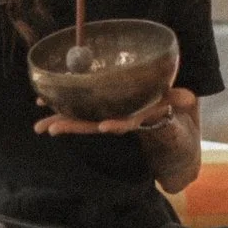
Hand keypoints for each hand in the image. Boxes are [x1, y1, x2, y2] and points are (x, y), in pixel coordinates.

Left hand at [35, 85, 196, 137]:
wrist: (167, 129)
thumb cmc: (174, 116)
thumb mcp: (181, 108)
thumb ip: (180, 102)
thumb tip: (187, 97)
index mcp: (141, 119)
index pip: (128, 123)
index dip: (118, 124)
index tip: (105, 127)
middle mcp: (121, 120)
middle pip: (95, 125)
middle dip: (73, 126)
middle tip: (49, 129)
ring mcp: (109, 116)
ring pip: (82, 120)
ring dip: (61, 120)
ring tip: (40, 126)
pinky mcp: (101, 110)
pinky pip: (78, 109)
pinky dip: (62, 106)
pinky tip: (44, 102)